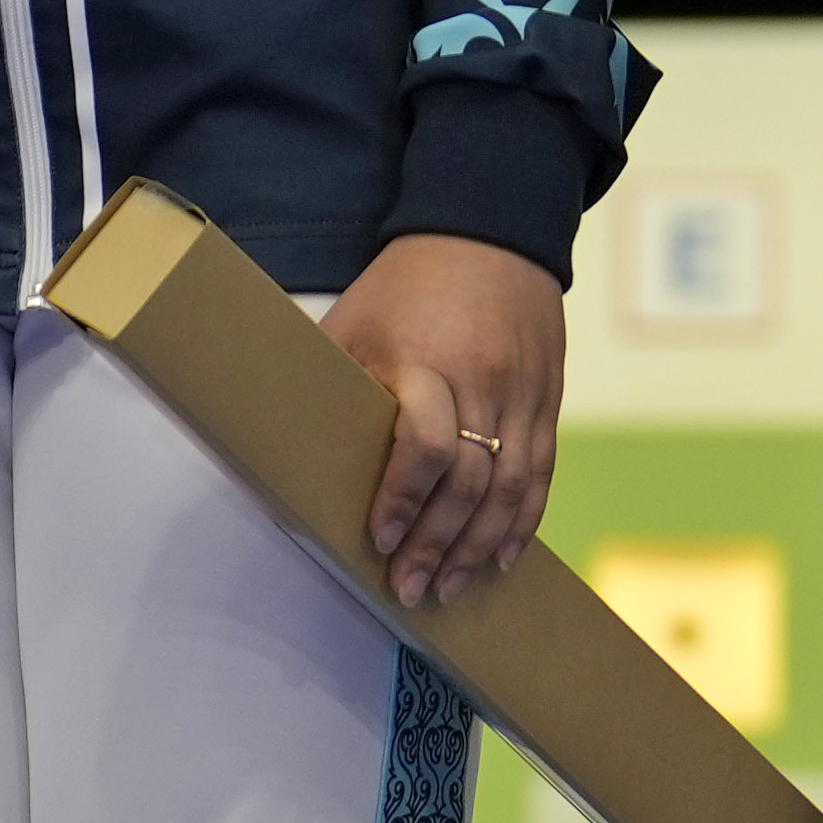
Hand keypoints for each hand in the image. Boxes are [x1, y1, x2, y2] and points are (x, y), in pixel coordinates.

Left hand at [327, 230, 572, 603]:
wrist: (490, 232)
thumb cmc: (405, 284)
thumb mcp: (353, 321)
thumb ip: (329, 383)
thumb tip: (274, 443)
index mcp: (425, 361)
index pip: (426, 443)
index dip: (404, 497)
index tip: (380, 538)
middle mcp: (481, 382)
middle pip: (470, 480)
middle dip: (438, 543)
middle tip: (410, 589)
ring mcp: (523, 393)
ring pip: (512, 487)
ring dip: (479, 546)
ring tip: (450, 588)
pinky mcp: (547, 400)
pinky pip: (541, 473)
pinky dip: (523, 521)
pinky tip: (500, 558)